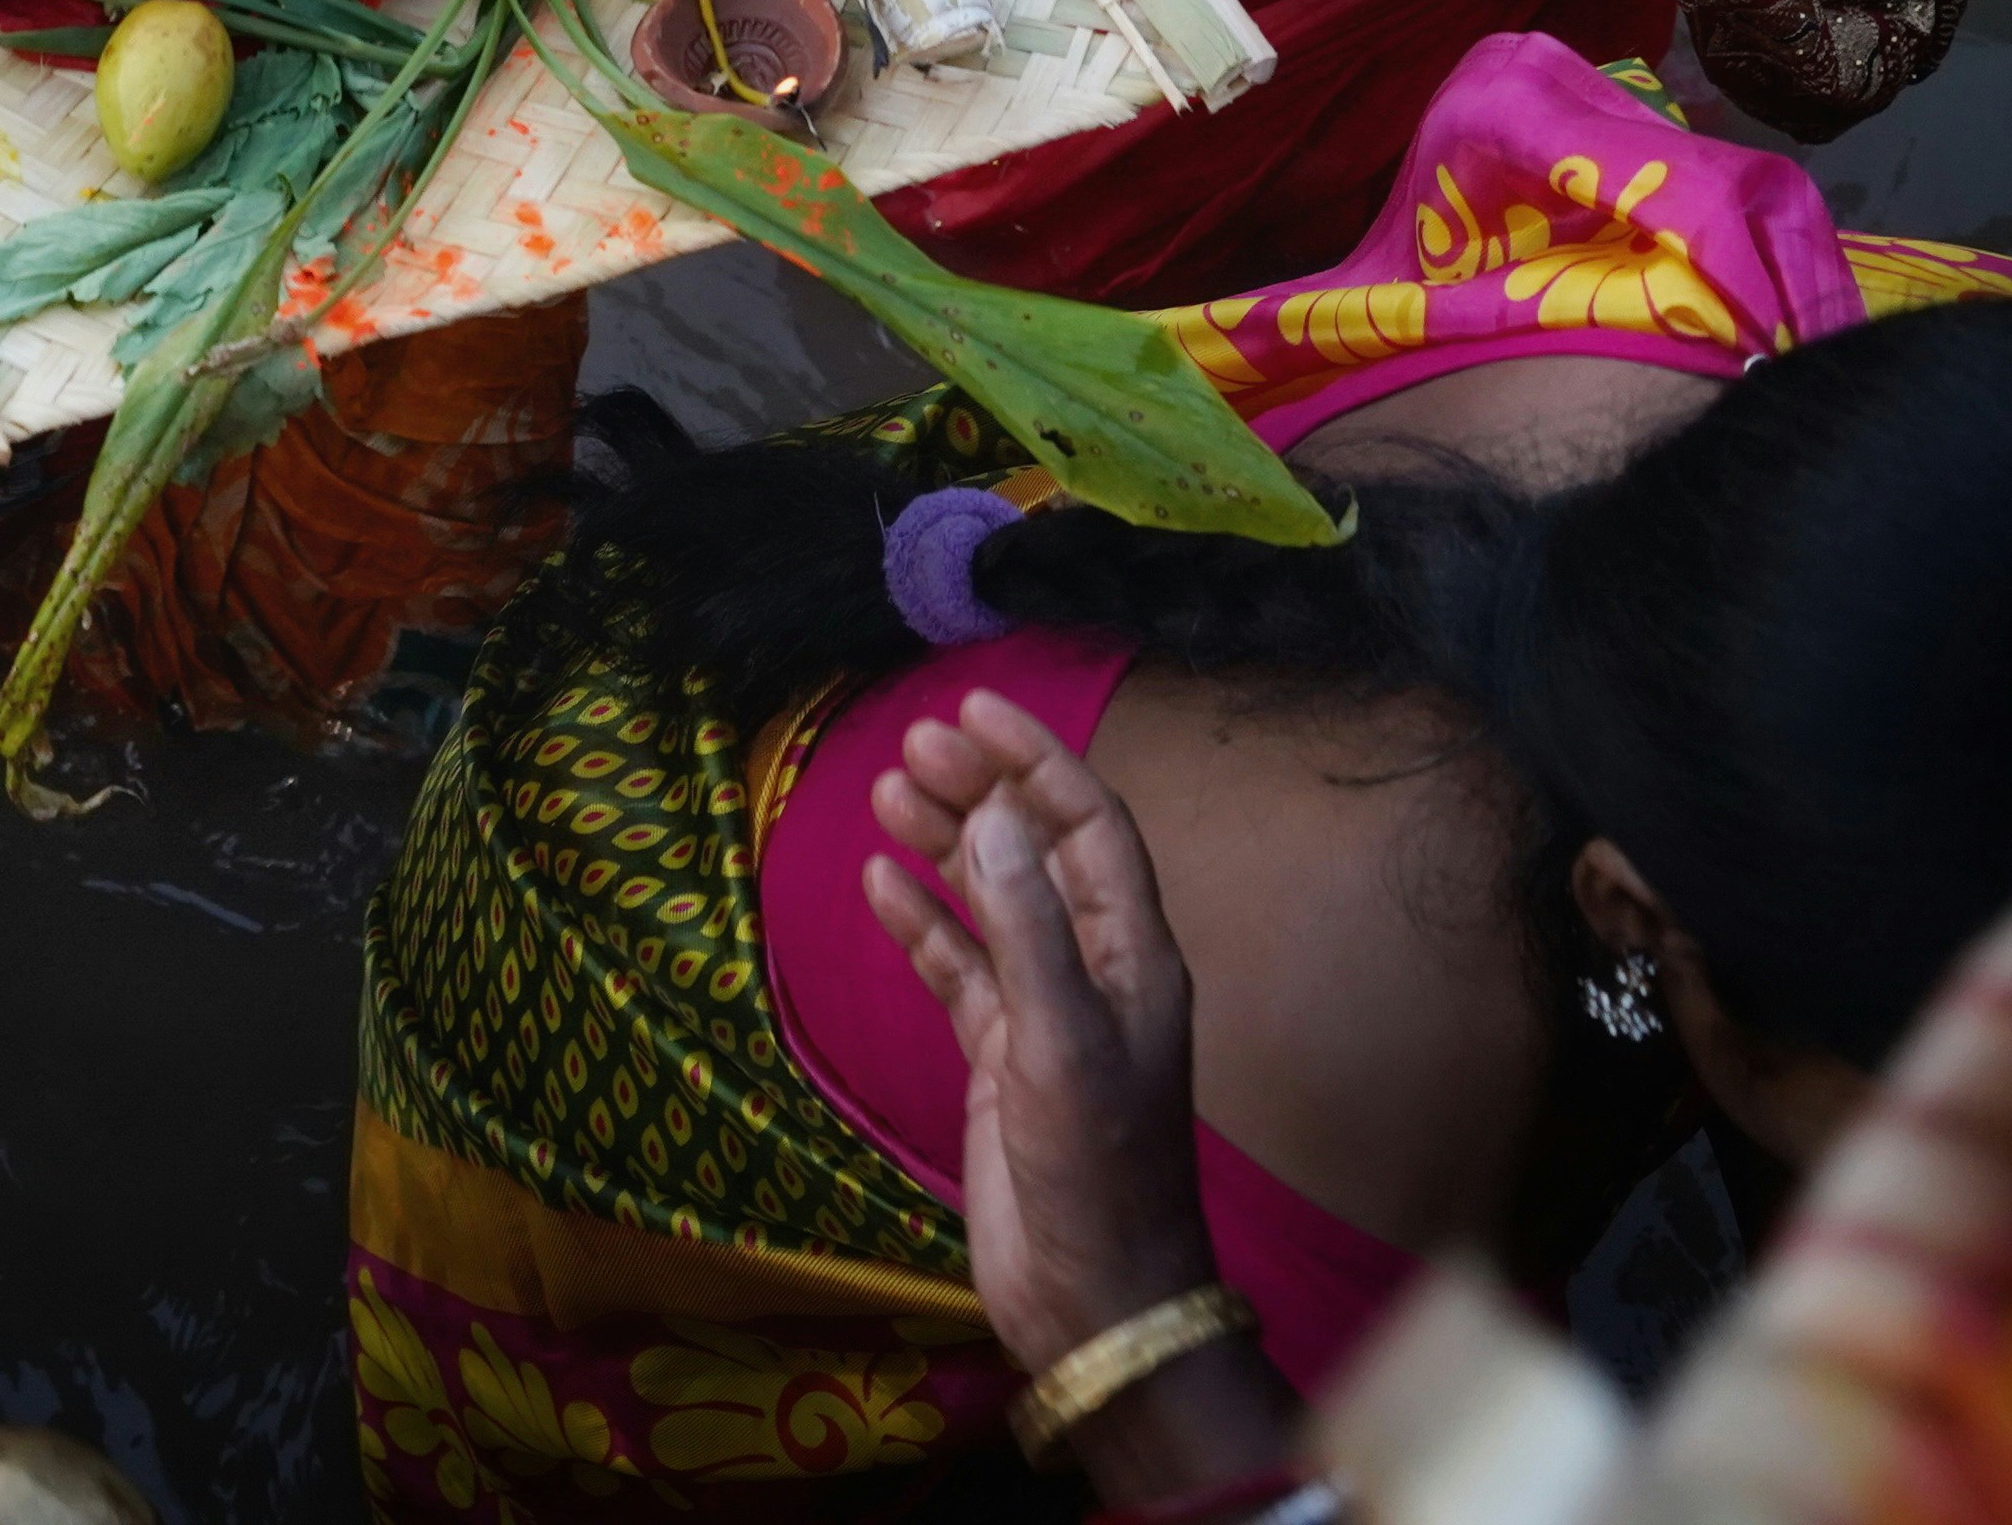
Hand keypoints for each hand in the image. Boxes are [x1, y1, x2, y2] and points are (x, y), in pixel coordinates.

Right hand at [859, 692, 1225, 1372]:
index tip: (975, 710)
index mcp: (1133, 957)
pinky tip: (878, 883)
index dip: (1037, 761)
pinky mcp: (1002, 1061)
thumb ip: (1024, 929)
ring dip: (944, 847)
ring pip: (991, 904)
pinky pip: (959, 970)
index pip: (1088, 827)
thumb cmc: (1096, 1173)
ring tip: (885, 791)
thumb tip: (989, 817)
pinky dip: (922, 924)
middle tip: (910, 744)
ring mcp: (1045, 1016)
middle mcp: (1094, 972)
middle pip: (1036, 852)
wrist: (1093, 1301)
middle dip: (981, 791)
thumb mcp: (1060, 1043)